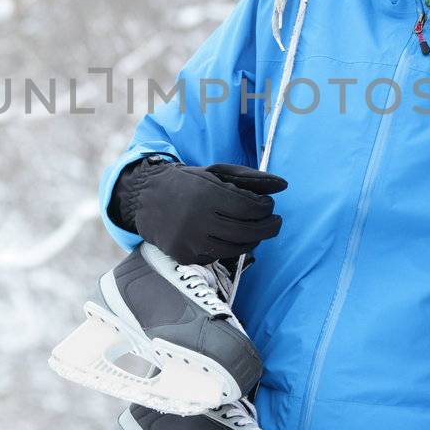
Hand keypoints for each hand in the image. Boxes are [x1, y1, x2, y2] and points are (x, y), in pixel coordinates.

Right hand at [118, 159, 286, 265]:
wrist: (146, 200)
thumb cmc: (188, 183)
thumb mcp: (216, 173)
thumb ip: (251, 178)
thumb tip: (283, 185)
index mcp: (206, 194)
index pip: (251, 209)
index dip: (266, 208)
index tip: (269, 205)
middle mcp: (197, 220)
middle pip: (248, 232)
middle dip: (268, 227)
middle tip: (275, 222)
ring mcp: (190, 242)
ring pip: (236, 248)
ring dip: (253, 240)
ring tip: (256, 231)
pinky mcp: (185, 257)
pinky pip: (218, 257)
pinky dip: (230, 248)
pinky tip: (232, 237)